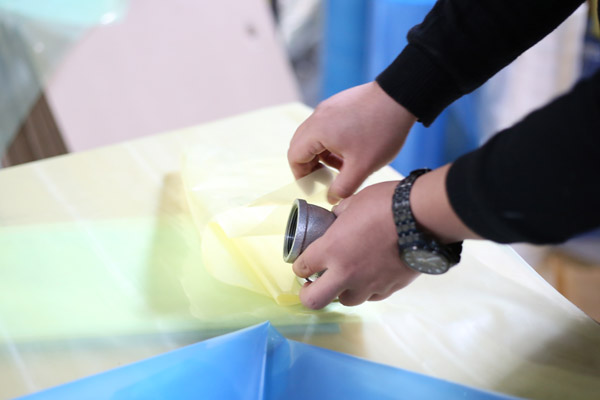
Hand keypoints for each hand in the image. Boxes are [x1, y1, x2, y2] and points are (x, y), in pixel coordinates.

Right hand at [288, 81, 416, 203]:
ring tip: (342, 166)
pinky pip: (326, 126)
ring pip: (314, 136)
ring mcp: (328, 107)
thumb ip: (343, 187)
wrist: (401, 97)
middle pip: (300, 145)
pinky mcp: (339, 103)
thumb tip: (331, 198)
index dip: (301, 175)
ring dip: (322, 154)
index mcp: (317, 130)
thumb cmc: (381, 131)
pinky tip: (350, 150)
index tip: (314, 186)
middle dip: (310, 165)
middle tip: (326, 178)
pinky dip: (330, 141)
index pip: (294, 157)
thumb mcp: (362, 167)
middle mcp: (318, 116)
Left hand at [292, 181, 419, 309]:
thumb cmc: (386, 204)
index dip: (299, 265)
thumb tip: (337, 217)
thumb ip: (339, 215)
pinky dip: (367, 290)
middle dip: (309, 294)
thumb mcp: (353, 202)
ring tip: (346, 278)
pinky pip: (372, 296)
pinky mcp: (390, 288)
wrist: (421, 217)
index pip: (302, 267)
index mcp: (330, 249)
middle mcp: (346, 273)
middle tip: (312, 285)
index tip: (303, 263)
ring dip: (341, 291)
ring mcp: (369, 284)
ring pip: (346, 301)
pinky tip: (370, 276)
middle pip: (314, 300)